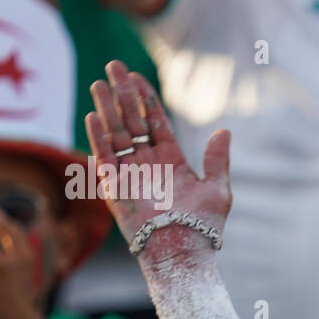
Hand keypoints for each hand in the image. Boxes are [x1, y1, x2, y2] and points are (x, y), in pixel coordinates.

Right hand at [86, 60, 231, 259]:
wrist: (183, 253)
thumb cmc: (203, 226)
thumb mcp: (218, 189)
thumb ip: (216, 159)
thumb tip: (224, 131)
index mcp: (172, 160)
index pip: (155, 121)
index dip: (146, 98)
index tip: (137, 75)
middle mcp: (148, 163)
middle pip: (132, 121)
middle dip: (122, 94)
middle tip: (113, 66)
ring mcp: (130, 174)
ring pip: (116, 134)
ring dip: (107, 108)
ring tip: (98, 83)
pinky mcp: (115, 188)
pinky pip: (105, 157)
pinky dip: (99, 137)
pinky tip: (94, 115)